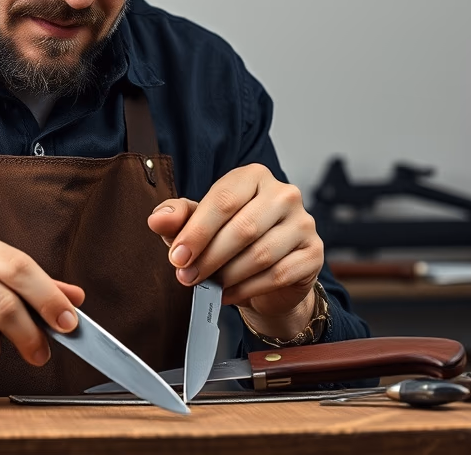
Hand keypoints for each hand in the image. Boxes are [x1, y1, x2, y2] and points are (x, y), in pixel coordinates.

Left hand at [146, 164, 322, 337]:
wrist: (269, 274)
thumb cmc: (231, 241)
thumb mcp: (200, 225)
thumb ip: (178, 218)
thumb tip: (157, 218)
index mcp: (254, 177)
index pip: (224, 199)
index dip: (197, 231)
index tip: (177, 256)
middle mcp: (285, 194)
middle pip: (243, 227)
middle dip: (209, 257)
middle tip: (187, 276)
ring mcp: (304, 223)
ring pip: (261, 253)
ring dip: (228, 275)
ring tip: (208, 285)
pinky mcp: (313, 253)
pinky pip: (279, 275)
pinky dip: (247, 289)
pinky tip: (228, 294)